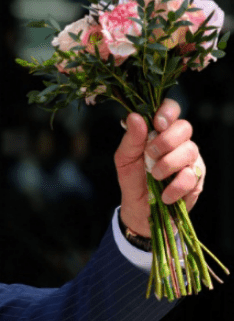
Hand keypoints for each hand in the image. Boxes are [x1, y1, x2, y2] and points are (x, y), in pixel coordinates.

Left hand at [114, 98, 203, 236]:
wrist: (140, 210)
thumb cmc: (133, 180)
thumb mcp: (124, 159)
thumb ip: (131, 139)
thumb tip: (135, 117)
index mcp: (160, 132)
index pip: (171, 110)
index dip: (167, 112)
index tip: (157, 124)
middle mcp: (178, 142)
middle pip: (184, 127)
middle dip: (166, 141)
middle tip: (149, 155)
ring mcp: (190, 159)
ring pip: (189, 150)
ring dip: (168, 164)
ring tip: (154, 177)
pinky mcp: (197, 178)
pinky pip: (191, 176)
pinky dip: (175, 187)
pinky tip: (164, 194)